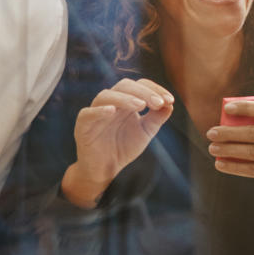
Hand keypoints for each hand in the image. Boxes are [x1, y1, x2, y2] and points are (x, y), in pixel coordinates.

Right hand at [63, 78, 173, 206]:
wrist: (106, 169)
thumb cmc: (124, 147)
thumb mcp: (146, 132)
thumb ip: (157, 117)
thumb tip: (170, 103)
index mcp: (126, 101)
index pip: (140, 85)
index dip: (155, 89)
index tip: (169, 100)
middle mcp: (111, 102)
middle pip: (125, 86)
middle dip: (144, 92)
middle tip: (159, 103)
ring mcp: (96, 112)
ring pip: (106, 95)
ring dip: (125, 98)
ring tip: (141, 105)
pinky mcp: (83, 125)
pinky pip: (88, 113)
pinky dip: (99, 110)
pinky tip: (112, 111)